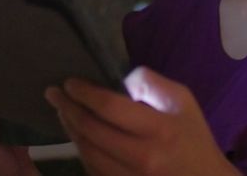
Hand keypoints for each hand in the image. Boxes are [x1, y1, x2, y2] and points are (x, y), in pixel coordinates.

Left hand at [45, 66, 238, 175]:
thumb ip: (151, 83)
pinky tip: (77, 136)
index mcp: (158, 128)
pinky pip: (92, 169)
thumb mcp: (183, 100)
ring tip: (62, 111)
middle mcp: (141, 156)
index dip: (84, 93)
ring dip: (70, 130)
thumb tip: (118, 80)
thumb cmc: (192, 136)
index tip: (70, 82)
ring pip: (87, 153)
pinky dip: (81, 150)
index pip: (109, 107)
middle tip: (53, 93)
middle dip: (67, 109)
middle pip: (91, 131)